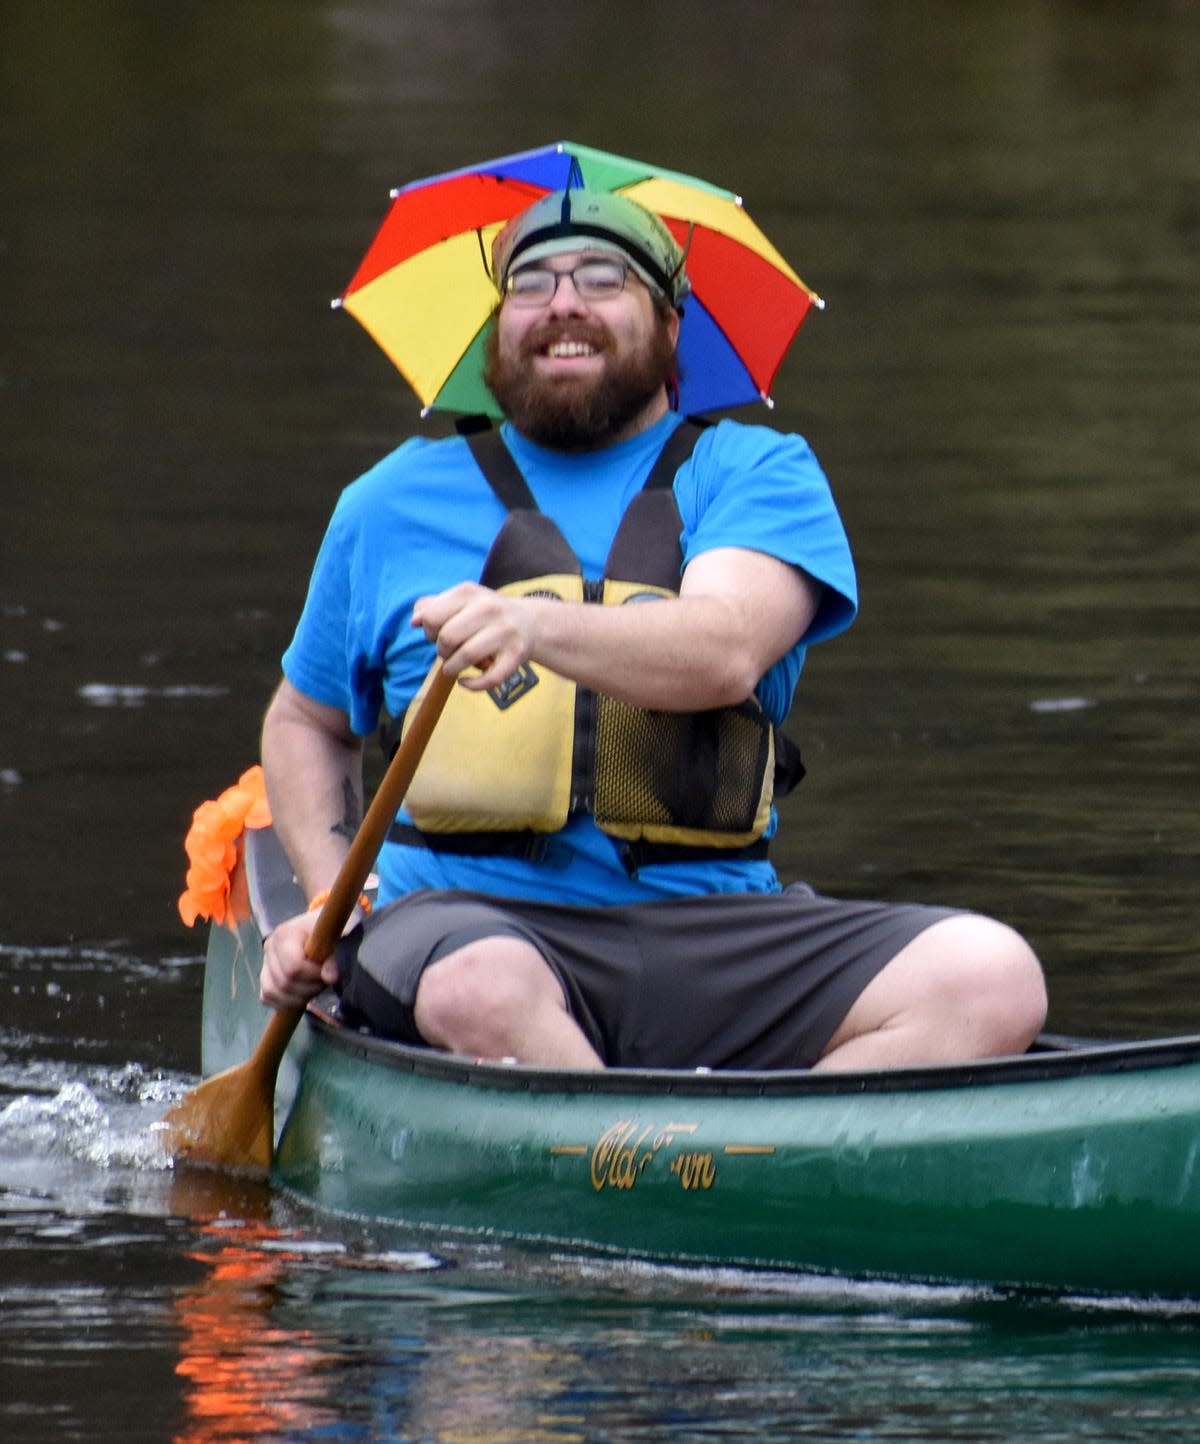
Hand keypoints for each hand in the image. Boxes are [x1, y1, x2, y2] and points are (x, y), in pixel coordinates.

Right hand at [260, 907, 339, 1009]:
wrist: (319, 928)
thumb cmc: (328, 931)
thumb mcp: (335, 938)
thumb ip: (333, 957)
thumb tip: (330, 978)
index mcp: (285, 933)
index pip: (294, 967)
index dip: (314, 975)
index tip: (329, 972)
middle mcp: (269, 947)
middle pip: (285, 983)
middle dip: (310, 988)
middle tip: (324, 981)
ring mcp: (264, 962)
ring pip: (272, 993)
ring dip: (299, 998)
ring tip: (315, 988)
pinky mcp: (264, 976)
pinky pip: (267, 997)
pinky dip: (285, 1003)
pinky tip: (302, 996)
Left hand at [412, 582, 535, 691]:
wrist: (529, 622)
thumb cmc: (485, 614)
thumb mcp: (461, 601)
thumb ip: (433, 607)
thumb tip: (414, 621)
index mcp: (468, 592)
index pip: (431, 616)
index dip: (428, 631)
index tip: (438, 635)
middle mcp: (488, 608)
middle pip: (447, 637)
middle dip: (441, 650)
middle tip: (449, 652)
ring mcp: (504, 632)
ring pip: (465, 657)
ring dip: (452, 669)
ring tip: (454, 668)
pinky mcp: (515, 655)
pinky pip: (490, 678)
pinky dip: (472, 685)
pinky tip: (466, 682)